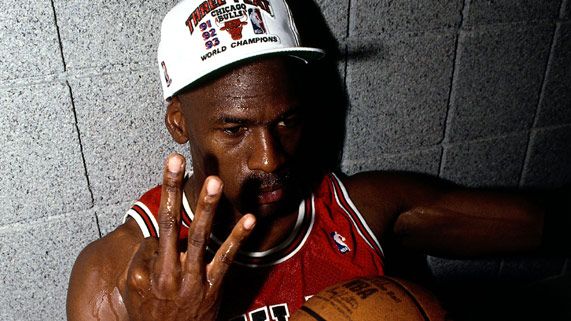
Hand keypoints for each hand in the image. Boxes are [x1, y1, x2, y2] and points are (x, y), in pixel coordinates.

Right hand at [124, 153, 255, 320]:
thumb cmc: (150, 313)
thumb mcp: (133, 289)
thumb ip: (141, 261)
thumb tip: (154, 238)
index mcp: (148, 269)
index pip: (155, 231)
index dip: (163, 216)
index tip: (170, 205)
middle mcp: (168, 270)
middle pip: (168, 222)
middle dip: (170, 188)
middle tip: (174, 160)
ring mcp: (193, 278)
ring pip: (199, 236)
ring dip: (206, 207)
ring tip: (213, 181)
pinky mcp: (213, 286)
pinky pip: (227, 258)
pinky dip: (238, 237)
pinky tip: (249, 218)